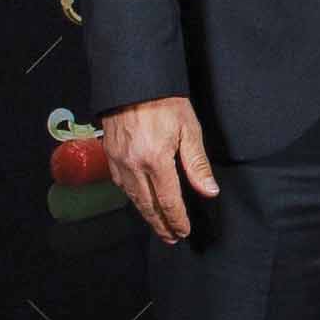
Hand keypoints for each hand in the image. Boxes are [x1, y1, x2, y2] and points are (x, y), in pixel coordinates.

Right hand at [99, 95, 219, 242]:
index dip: (177, 219)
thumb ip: (197, 164)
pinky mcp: (110, 154)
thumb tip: (208, 191)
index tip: (183, 231)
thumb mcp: (190, 129)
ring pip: (132, 197)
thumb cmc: (164, 102)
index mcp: (155, 160)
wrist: (134, 81)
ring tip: (158, 225)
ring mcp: (118, 161)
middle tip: (170, 238)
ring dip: (146, 214)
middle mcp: (133, 165)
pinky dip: (132, 197)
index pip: (168, 201)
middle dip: (160, 225)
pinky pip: (120, 184)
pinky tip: (141, 201)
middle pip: (148, 205)